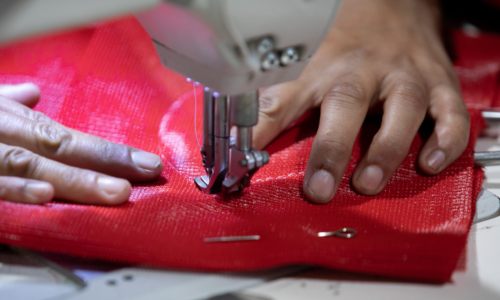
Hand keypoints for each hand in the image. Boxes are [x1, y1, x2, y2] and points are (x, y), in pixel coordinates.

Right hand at [0, 83, 161, 204]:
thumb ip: (8, 102)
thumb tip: (33, 92)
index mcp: (13, 120)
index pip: (69, 137)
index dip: (110, 152)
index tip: (149, 163)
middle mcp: (5, 133)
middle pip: (60, 146)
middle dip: (107, 161)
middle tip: (148, 172)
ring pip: (30, 165)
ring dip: (76, 179)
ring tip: (117, 191)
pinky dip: (16, 189)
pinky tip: (46, 195)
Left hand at [254, 0, 468, 202]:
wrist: (392, 2)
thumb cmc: (343, 39)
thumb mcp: (304, 62)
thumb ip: (276, 99)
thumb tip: (242, 136)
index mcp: (320, 67)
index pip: (284, 100)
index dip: (261, 133)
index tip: (246, 168)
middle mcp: (362, 70)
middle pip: (346, 102)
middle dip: (332, 148)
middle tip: (320, 188)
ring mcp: (403, 75)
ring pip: (403, 106)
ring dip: (387, 147)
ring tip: (369, 181)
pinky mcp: (438, 81)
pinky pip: (450, 110)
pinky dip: (446, 138)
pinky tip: (431, 161)